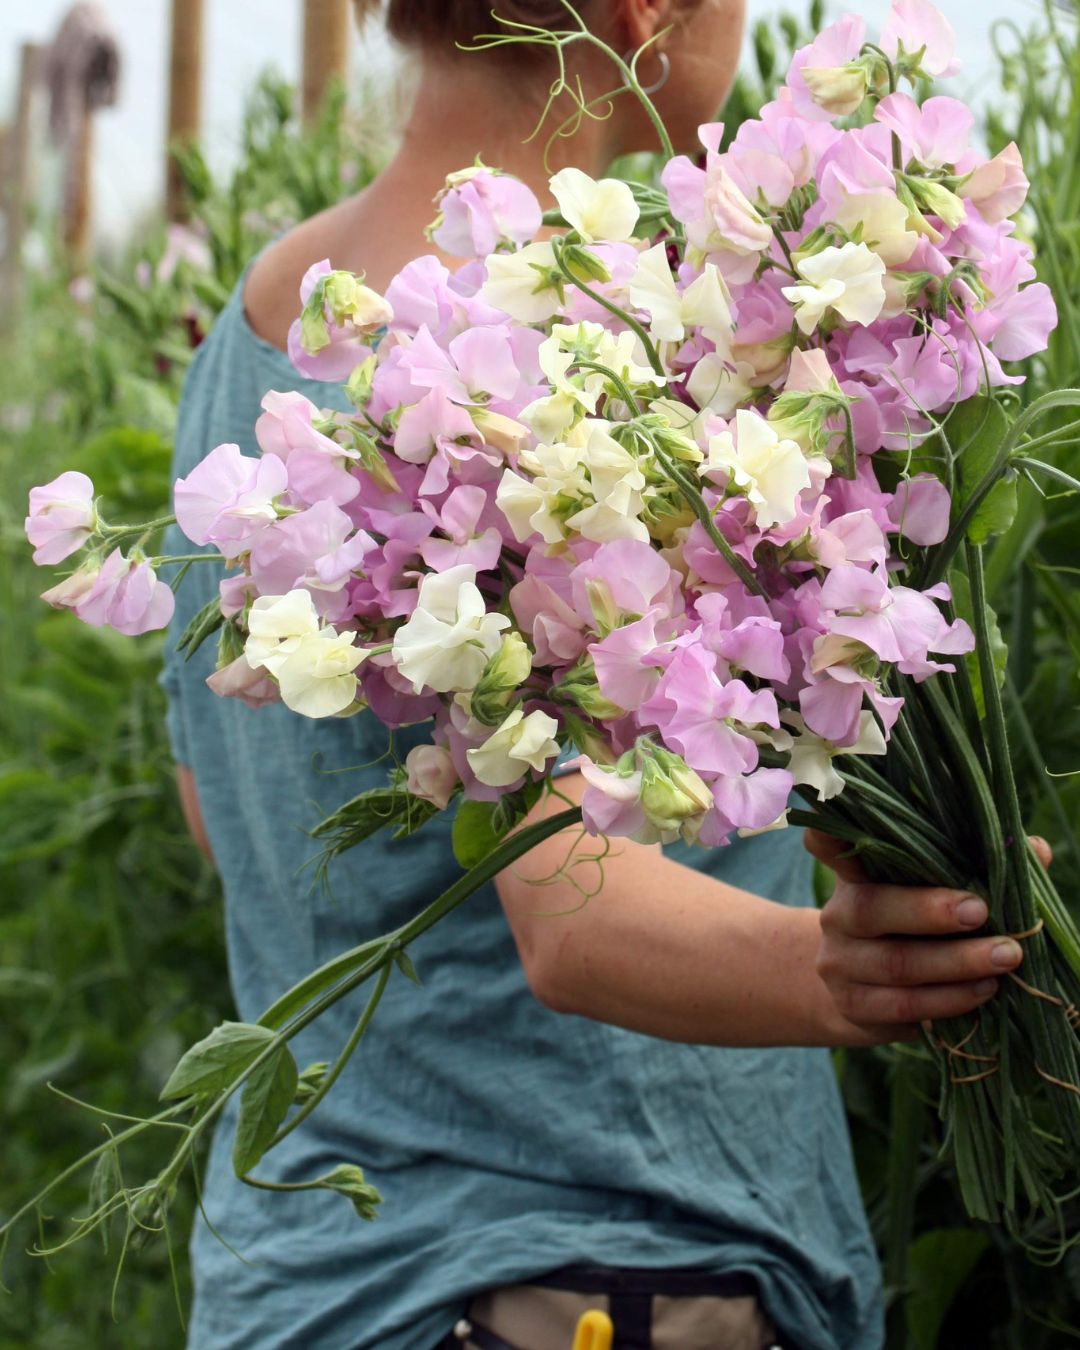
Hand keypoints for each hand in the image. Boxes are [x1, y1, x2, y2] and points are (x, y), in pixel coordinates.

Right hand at [806, 830, 1052, 1045]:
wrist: (864, 992)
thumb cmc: (915, 929)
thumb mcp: (935, 894)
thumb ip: (978, 868)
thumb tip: (1035, 850)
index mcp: (856, 874)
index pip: (830, 844)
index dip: (833, 833)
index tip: (846, 814)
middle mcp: (839, 914)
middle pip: (871, 908)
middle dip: (929, 911)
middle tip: (981, 912)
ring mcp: (840, 962)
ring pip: (895, 964)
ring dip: (955, 964)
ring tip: (1004, 958)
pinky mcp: (852, 1005)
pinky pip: (902, 1007)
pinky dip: (948, 1001)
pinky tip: (982, 993)